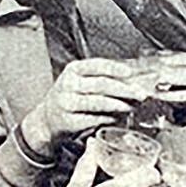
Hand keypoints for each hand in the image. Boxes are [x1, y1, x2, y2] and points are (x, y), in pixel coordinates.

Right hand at [20, 59, 140, 155]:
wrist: (46, 119)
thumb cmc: (69, 97)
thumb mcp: (79, 81)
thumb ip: (101, 78)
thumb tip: (131, 82)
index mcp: (73, 70)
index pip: (97, 65)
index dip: (115, 69)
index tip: (130, 74)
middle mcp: (68, 84)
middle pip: (101, 84)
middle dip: (124, 90)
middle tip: (139, 94)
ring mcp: (66, 103)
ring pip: (97, 102)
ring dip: (118, 105)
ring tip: (130, 107)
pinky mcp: (68, 121)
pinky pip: (92, 119)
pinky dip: (106, 118)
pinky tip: (115, 118)